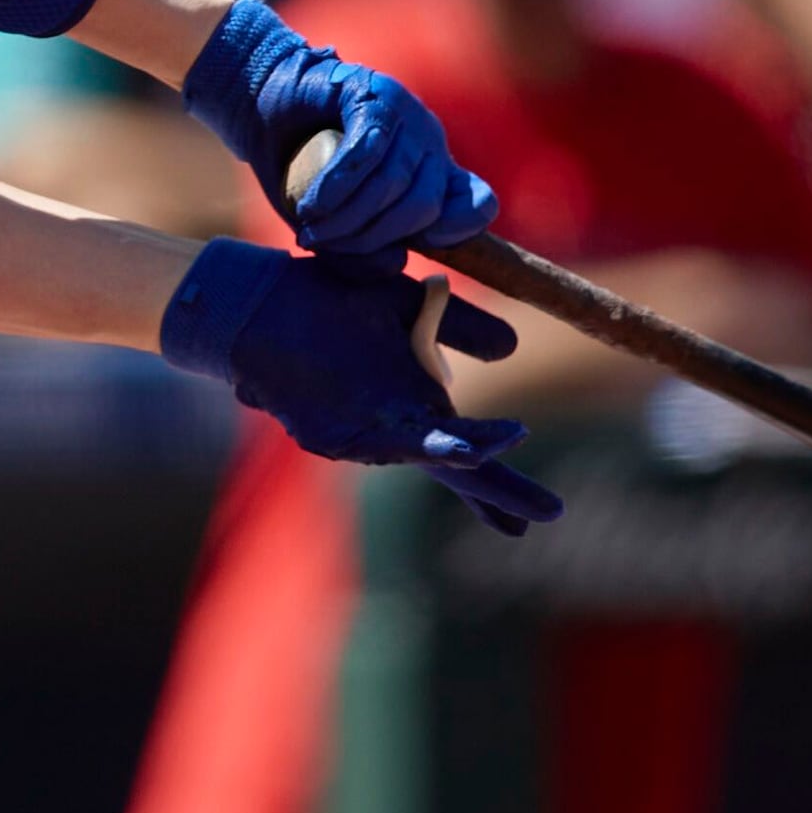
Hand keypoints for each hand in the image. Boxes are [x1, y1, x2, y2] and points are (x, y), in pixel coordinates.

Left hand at [158, 240, 561, 533]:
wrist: (263, 297)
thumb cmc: (331, 299)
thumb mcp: (410, 305)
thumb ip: (456, 324)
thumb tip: (511, 347)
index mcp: (415, 402)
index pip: (470, 446)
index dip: (504, 477)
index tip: (546, 515)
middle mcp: (394, 425)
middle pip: (459, 466)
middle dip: (499, 492)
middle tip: (547, 515)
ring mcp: (364, 431)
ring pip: (426, 454)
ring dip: (469, 458)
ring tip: (504, 459)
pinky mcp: (334, 431)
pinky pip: (387, 443)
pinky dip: (429, 448)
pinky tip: (462, 449)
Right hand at [180, 0, 500, 258]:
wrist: (259, 106)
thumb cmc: (297, 168)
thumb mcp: (331, 225)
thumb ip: (361, 253)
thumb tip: (397, 263)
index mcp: (432, 173)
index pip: (479, 204)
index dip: (456, 233)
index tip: (410, 248)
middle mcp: (428, 143)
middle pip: (425, 206)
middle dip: (372, 237)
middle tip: (325, 243)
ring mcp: (406, 115)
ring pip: (395, 182)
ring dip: (347, 216)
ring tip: (310, 227)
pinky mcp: (373, 93)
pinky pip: (368, 150)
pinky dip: (339, 185)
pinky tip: (313, 203)